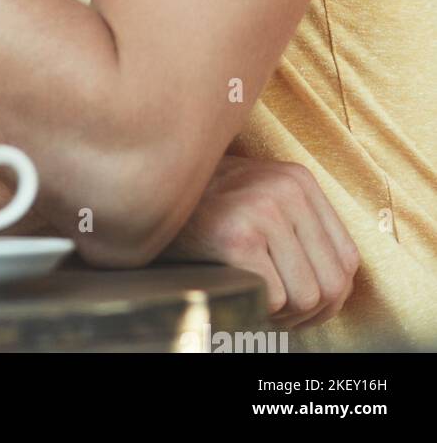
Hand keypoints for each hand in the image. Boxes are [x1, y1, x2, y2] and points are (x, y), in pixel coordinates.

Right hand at [156, 155, 360, 328]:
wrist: (146, 194)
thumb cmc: (205, 209)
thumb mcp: (261, 198)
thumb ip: (300, 226)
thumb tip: (338, 286)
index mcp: (298, 179)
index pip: (348, 260)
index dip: (331, 295)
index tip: (302, 305)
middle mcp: (286, 189)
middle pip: (333, 283)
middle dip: (309, 313)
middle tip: (280, 314)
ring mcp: (262, 210)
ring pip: (307, 296)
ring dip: (284, 314)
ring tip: (258, 303)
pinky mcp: (237, 236)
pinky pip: (274, 298)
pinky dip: (259, 308)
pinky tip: (239, 292)